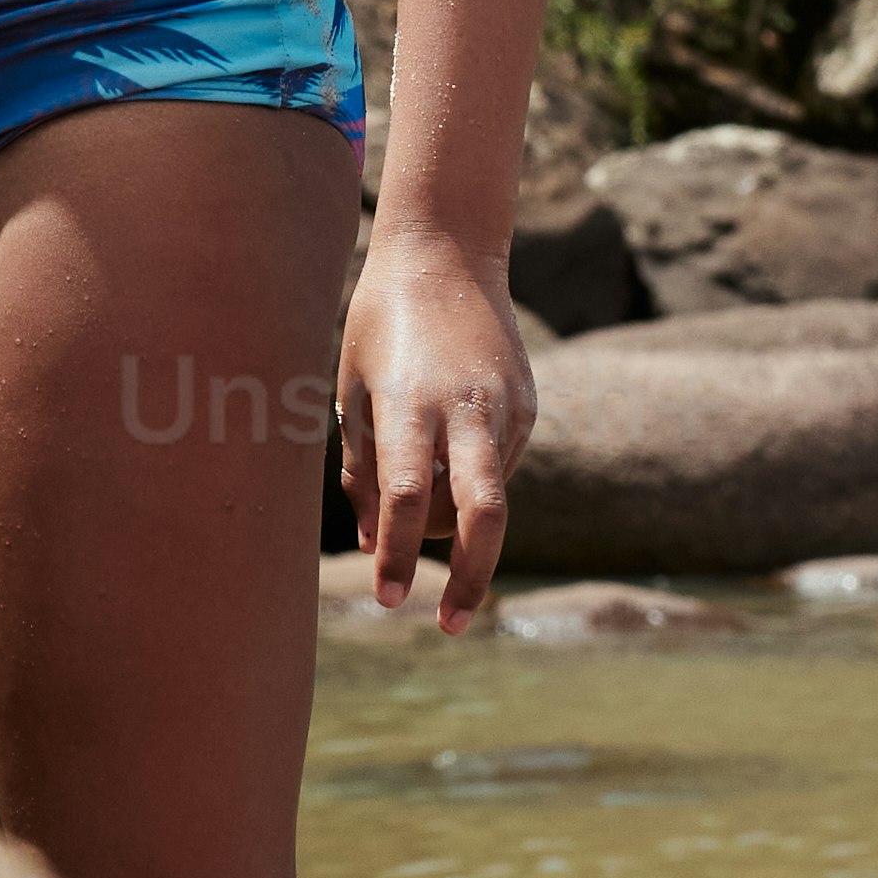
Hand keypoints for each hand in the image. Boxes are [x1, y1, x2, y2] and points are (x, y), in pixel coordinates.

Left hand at [337, 220, 535, 628]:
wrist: (447, 254)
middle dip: (467, 577)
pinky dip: (468, 486)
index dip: (392, 552)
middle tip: (447, 623)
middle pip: (481, 515)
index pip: (404, 496)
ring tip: (413, 521)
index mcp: (410, 402)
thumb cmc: (377, 323)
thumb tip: (366, 540)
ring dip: (453, 529)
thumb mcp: (350, 388)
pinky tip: (444, 456)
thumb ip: (359, 465)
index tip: (385, 597)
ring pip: (491, 498)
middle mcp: (466, 408)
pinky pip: (498, 469)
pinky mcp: (527, 408)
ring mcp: (506, 409)